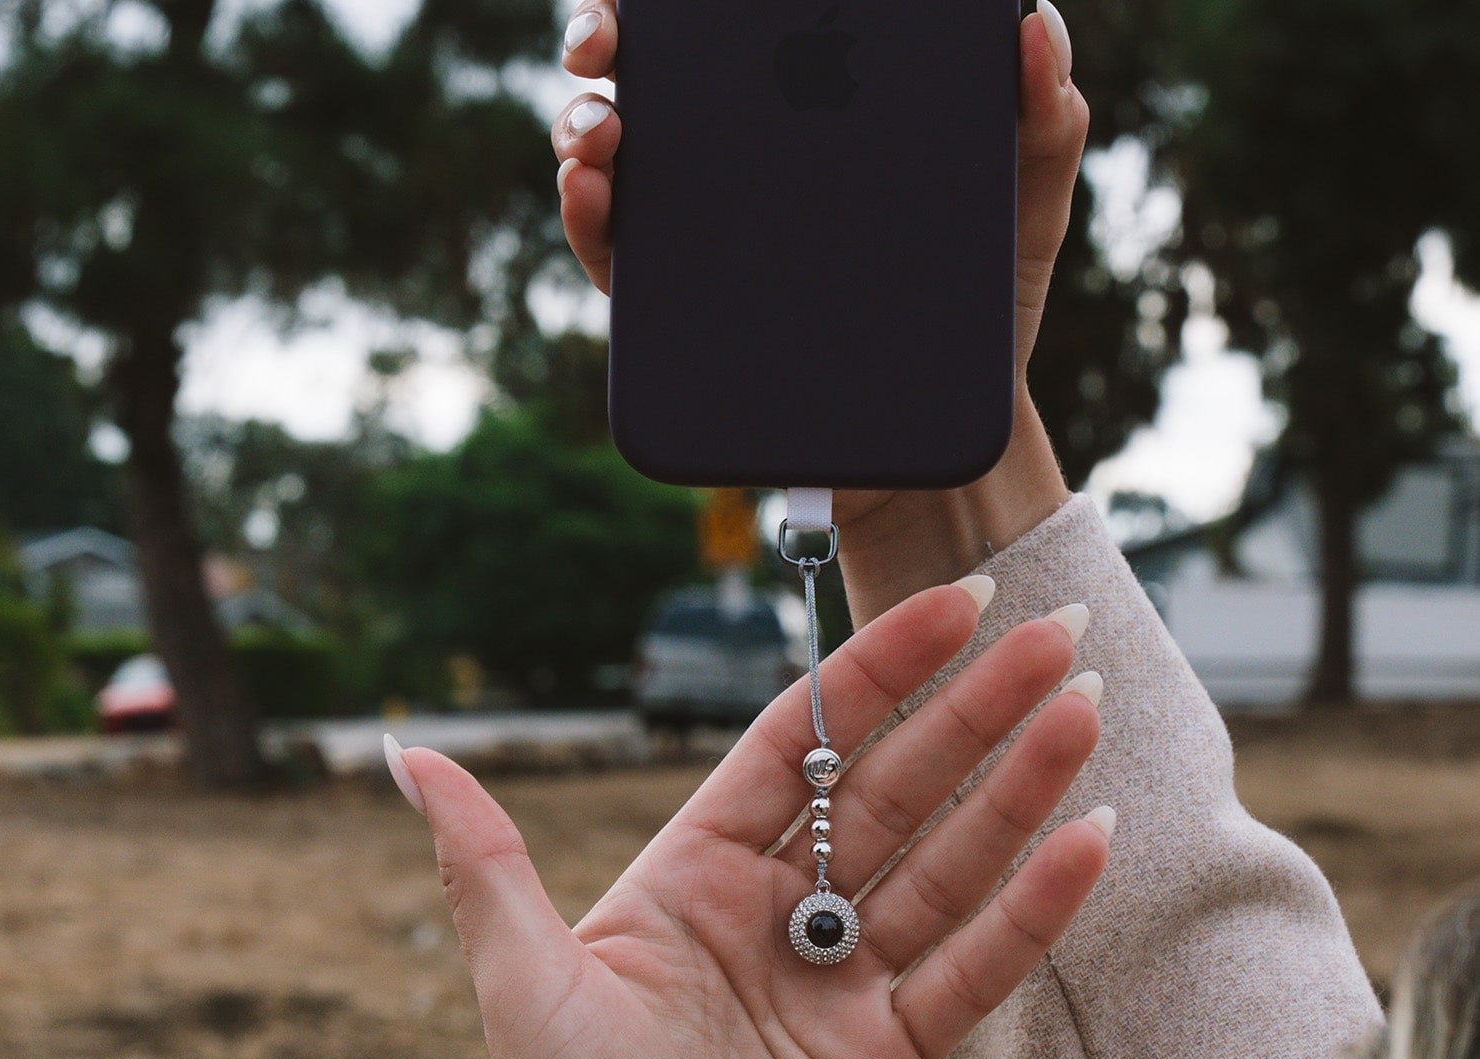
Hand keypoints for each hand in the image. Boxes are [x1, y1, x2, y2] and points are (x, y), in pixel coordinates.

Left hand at [391, 583, 1109, 1058]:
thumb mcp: (527, 987)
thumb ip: (486, 862)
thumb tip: (403, 748)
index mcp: (698, 873)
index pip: (804, 742)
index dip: (878, 671)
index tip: (951, 609)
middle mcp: (778, 911)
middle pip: (893, 787)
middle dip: (974, 712)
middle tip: (1056, 639)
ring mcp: (844, 980)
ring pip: (947, 862)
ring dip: (1018, 789)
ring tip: (1083, 712)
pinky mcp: (895, 1056)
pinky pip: (976, 966)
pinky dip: (1033, 907)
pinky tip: (1090, 839)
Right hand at [554, 0, 1090, 625]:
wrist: (937, 449)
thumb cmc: (979, 323)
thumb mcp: (1023, 219)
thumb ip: (1043, 126)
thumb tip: (1035, 25)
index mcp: (815, 121)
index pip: (740, 32)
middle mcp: (744, 171)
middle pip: (654, 75)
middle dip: (605, 33)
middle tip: (603, 38)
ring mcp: (705, 242)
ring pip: (615, 159)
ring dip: (582, 125)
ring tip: (603, 129)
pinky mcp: (681, 316)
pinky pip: (616, 258)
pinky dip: (587, 219)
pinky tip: (594, 193)